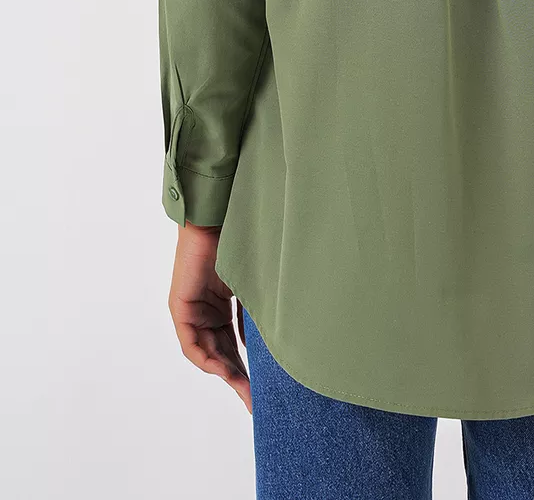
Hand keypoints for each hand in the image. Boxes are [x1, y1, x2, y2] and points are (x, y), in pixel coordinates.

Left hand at [167, 220, 251, 411]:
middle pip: (221, 352)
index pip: (234, 343)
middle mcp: (205, 310)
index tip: (262, 387)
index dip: (247, 366)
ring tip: (244, 392)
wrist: (218, 218)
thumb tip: (268, 341)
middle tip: (255, 400)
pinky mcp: (180, 307)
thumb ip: (254, 312)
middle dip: (238, 377)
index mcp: (222, 304)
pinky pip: (191, 344)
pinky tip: (223, 371)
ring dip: (224, 373)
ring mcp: (191, 310)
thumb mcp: (252, 285)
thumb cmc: (239, 241)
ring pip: (207, 352)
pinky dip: (206, 359)